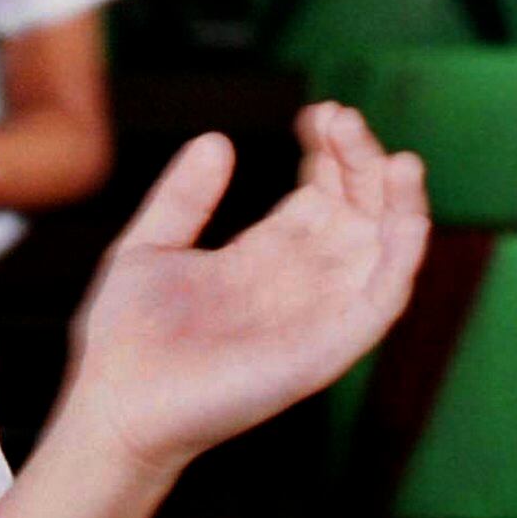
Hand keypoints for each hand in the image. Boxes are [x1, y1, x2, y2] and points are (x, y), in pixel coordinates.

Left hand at [61, 104, 426, 477]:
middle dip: (361, 162)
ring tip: (393, 155)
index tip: (319, 112)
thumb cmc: (126, 339)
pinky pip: (384, 298)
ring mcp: (317, 315)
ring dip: (397, 199)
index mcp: (262, 258)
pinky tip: (404, 207)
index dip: (329, 153)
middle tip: (342, 117)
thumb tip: (218, 139)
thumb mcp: (149, 246)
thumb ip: (185, 196)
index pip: (320, 195)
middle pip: (357, 212)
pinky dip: (403, 251)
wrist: (112, 404)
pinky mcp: (325, 349)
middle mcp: (300, 283)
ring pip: (384, 249)